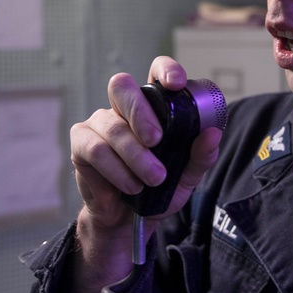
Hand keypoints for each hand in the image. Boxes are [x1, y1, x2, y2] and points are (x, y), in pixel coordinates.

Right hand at [56, 58, 220, 292]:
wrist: (128, 222)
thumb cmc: (158, 190)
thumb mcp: (187, 177)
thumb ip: (200, 156)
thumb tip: (212, 134)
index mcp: (152, 107)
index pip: (155, 73)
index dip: (165, 70)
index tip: (176, 84)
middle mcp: (122, 108)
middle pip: (122, 87)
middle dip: (140, 112)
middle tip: (156, 139)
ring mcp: (99, 123)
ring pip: (114, 128)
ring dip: (136, 157)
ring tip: (153, 180)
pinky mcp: (81, 144)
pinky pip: (97, 150)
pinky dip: (117, 171)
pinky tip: (131, 186)